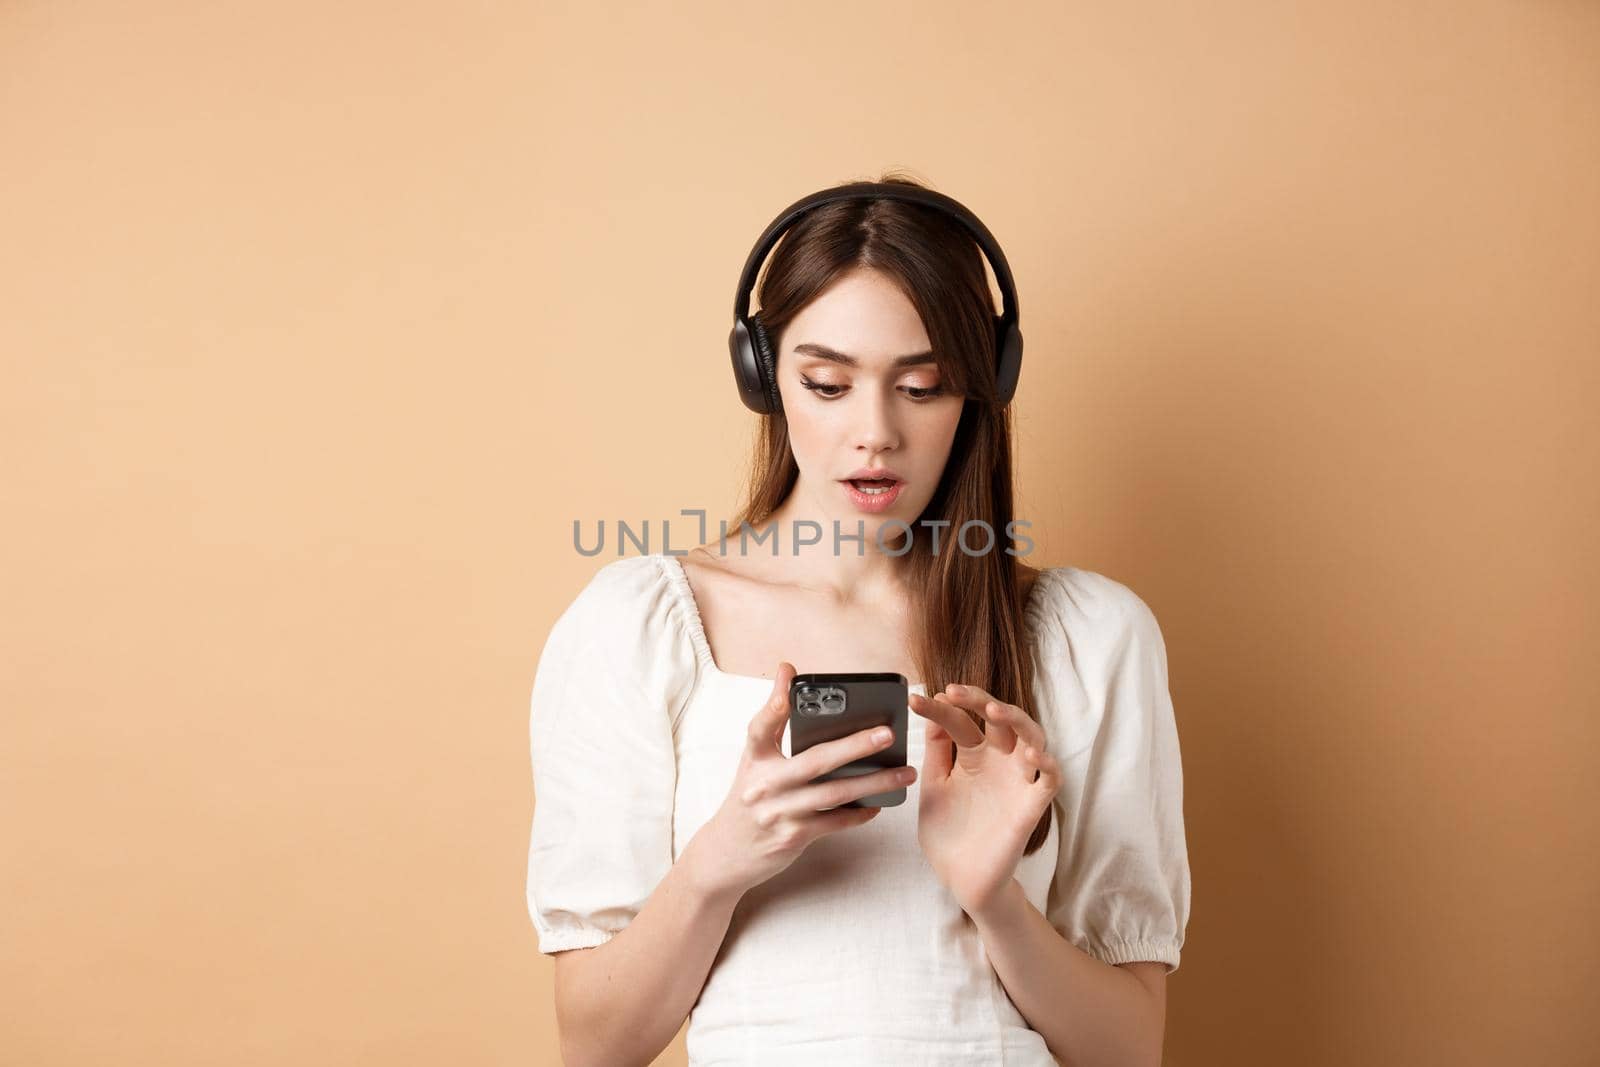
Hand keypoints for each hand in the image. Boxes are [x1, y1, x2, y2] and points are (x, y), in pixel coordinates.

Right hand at [686, 661, 917, 902]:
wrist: (727, 853)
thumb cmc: (749, 799)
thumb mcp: (754, 762)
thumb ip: (773, 720)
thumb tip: (787, 672)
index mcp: (754, 760)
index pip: (760, 727)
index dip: (774, 703)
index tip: (790, 675)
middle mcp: (765, 785)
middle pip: (815, 761)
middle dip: (855, 746)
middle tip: (887, 733)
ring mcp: (780, 813)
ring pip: (834, 793)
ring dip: (873, 783)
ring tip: (904, 773)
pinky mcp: (793, 837)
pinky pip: (834, 822)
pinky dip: (858, 813)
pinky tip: (878, 804)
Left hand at [909, 683, 1060, 915]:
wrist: (961, 880)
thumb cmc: (948, 833)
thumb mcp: (934, 789)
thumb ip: (936, 755)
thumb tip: (933, 715)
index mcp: (971, 756)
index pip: (960, 721)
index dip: (938, 709)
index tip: (913, 701)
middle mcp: (998, 762)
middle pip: (999, 718)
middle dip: (980, 699)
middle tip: (955, 691)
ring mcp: (1016, 781)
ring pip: (1031, 737)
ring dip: (1017, 719)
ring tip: (995, 710)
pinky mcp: (1031, 806)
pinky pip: (1050, 780)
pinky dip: (1046, 764)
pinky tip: (1030, 756)